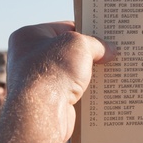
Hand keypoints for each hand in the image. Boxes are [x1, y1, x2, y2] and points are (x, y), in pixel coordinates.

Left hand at [5, 22, 111, 142]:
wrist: (42, 114)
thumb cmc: (53, 72)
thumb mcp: (80, 44)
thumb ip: (96, 44)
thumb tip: (109, 50)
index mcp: (28, 36)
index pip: (63, 28)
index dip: (86, 29)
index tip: (106, 34)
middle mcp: (28, 58)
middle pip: (68, 51)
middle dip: (90, 54)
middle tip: (113, 52)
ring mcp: (38, 82)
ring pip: (72, 74)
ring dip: (90, 74)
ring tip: (114, 70)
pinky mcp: (49, 102)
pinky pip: (73, 93)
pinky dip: (87, 93)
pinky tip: (104, 91)